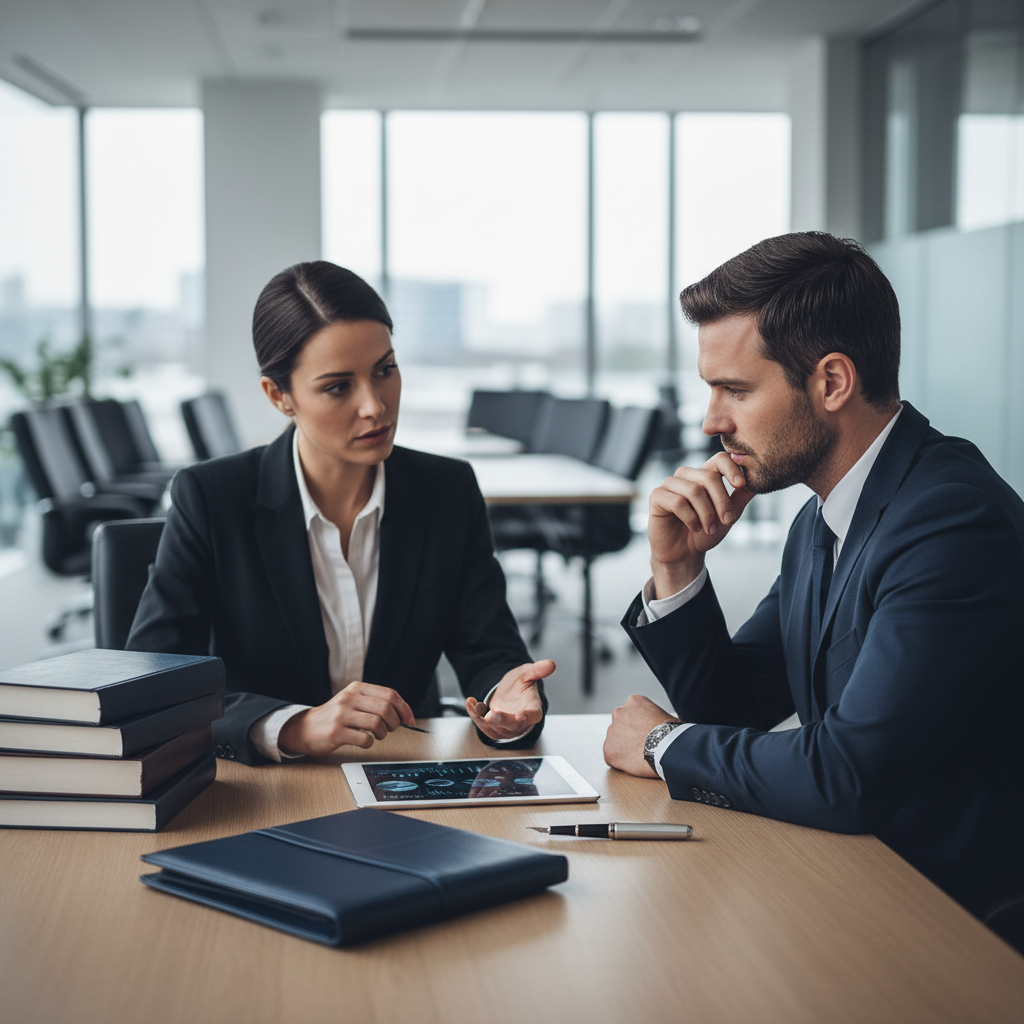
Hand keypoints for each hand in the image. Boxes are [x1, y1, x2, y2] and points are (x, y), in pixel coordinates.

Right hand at [277, 681, 415, 755]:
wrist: (305, 728)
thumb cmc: (334, 716)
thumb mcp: (353, 701)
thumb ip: (375, 702)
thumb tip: (403, 713)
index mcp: (357, 688)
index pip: (390, 694)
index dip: (404, 708)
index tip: (410, 720)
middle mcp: (349, 698)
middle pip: (385, 708)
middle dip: (395, 722)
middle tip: (391, 729)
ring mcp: (342, 715)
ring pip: (377, 723)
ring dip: (383, 733)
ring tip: (378, 735)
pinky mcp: (336, 733)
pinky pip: (364, 738)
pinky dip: (370, 742)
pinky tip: (364, 741)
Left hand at [466, 659, 553, 740]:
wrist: (507, 694)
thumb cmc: (520, 685)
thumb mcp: (527, 674)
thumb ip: (537, 670)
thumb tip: (551, 664)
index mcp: (533, 709)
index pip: (533, 715)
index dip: (527, 716)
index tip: (519, 715)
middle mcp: (521, 722)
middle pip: (512, 725)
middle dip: (501, 720)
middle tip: (491, 715)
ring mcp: (507, 729)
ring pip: (495, 728)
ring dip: (482, 717)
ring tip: (474, 703)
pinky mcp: (494, 730)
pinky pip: (484, 727)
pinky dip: (475, 716)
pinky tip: (470, 703)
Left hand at [603, 694, 679, 778]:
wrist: (668, 747)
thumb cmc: (672, 733)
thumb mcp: (664, 715)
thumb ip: (652, 718)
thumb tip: (656, 727)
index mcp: (634, 701)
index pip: (630, 714)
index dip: (638, 726)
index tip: (645, 734)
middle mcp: (619, 712)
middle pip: (620, 726)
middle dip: (628, 736)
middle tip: (640, 746)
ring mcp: (612, 731)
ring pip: (615, 742)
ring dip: (624, 748)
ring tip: (640, 756)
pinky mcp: (609, 749)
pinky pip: (612, 757)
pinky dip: (620, 762)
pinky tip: (634, 763)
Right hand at [648, 452, 755, 597]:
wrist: (685, 554)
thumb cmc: (705, 532)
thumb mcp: (729, 515)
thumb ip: (741, 496)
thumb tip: (758, 480)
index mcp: (704, 475)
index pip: (719, 459)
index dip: (732, 468)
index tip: (741, 485)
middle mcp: (686, 475)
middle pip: (709, 476)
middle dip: (722, 501)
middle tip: (728, 521)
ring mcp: (670, 484)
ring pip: (694, 490)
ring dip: (706, 514)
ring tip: (709, 528)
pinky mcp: (656, 496)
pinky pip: (677, 502)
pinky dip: (690, 518)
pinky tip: (693, 527)